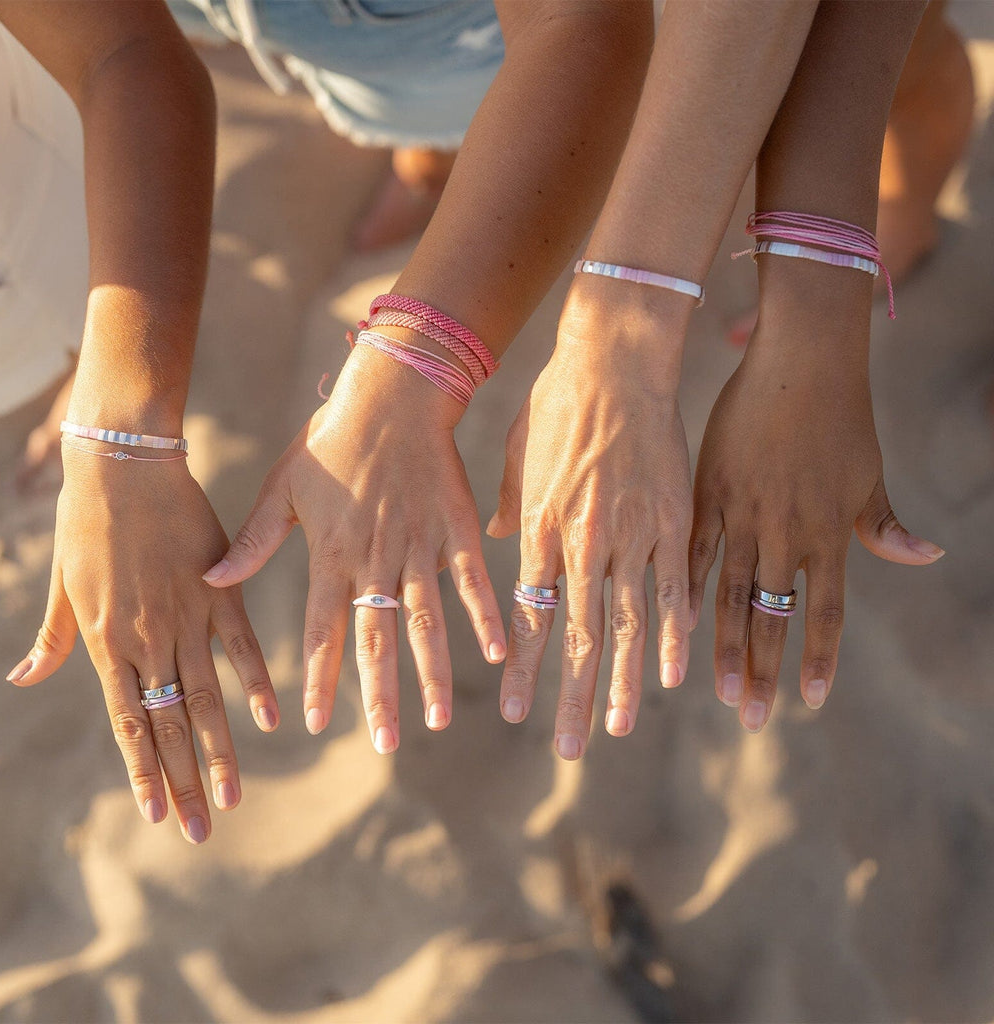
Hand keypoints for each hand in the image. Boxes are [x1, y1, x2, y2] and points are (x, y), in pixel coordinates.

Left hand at [5, 449, 278, 843]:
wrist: (123, 464)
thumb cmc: (84, 521)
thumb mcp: (61, 584)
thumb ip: (52, 638)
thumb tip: (22, 679)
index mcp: (106, 642)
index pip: (128, 724)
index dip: (145, 773)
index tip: (160, 816)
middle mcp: (148, 640)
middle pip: (169, 726)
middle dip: (184, 784)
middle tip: (202, 832)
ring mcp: (188, 617)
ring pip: (205, 699)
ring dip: (219, 753)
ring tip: (233, 798)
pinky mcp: (221, 590)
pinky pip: (242, 647)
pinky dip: (257, 684)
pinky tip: (272, 720)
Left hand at [202, 345, 505, 753]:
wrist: (392, 395)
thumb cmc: (331, 439)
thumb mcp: (282, 488)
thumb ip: (253, 541)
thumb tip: (212, 581)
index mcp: (330, 555)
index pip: (321, 631)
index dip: (319, 679)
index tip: (316, 723)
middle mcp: (375, 560)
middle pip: (376, 640)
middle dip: (380, 697)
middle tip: (386, 744)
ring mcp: (419, 547)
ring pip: (426, 621)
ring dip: (432, 673)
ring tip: (438, 719)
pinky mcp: (456, 529)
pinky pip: (473, 581)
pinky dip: (485, 616)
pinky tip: (499, 653)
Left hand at [488, 299, 692, 758]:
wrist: (615, 360)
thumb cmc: (558, 402)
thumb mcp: (520, 455)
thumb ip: (509, 508)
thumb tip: (497, 545)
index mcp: (538, 529)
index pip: (527, 617)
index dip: (523, 669)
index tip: (515, 712)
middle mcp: (582, 543)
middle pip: (575, 637)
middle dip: (570, 697)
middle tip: (565, 747)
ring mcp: (631, 535)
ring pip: (626, 626)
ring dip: (623, 683)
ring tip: (619, 729)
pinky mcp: (674, 521)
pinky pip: (675, 590)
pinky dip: (675, 636)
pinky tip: (676, 676)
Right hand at [688, 323, 943, 731]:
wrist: (800, 361)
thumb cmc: (841, 416)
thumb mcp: (868, 473)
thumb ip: (883, 523)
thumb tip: (927, 557)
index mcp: (828, 532)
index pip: (825, 612)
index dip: (816, 658)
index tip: (807, 701)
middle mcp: (786, 533)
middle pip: (775, 616)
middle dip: (765, 671)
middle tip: (752, 718)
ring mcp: (744, 514)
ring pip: (733, 595)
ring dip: (725, 646)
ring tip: (718, 690)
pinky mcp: (709, 492)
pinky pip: (696, 550)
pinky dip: (686, 588)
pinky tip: (674, 623)